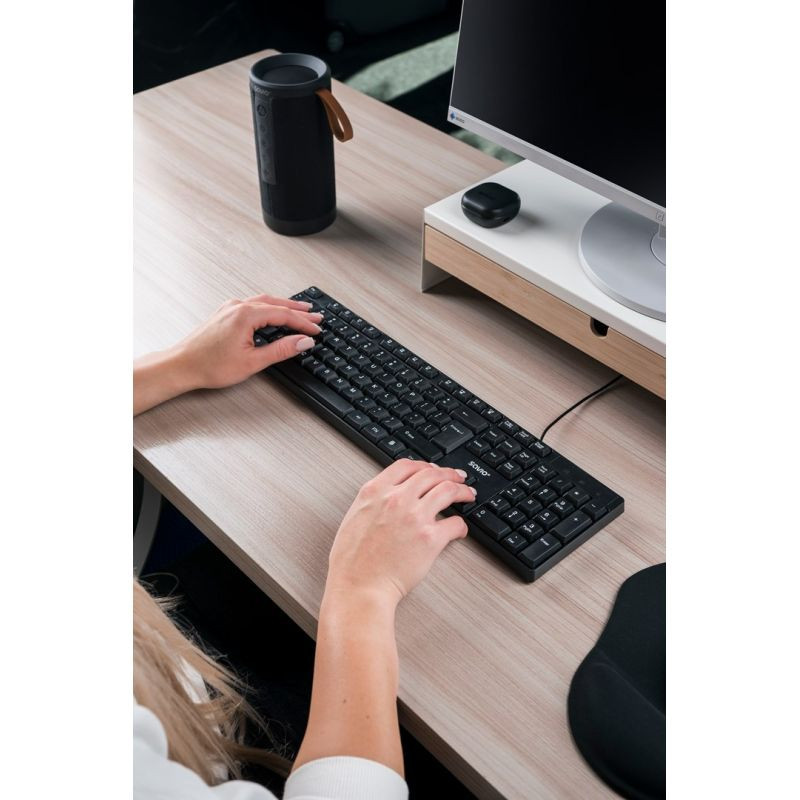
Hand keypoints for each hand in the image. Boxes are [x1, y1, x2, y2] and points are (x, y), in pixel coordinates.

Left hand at [175, 292, 321, 390]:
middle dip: (298, 310)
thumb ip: (281, 350)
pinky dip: (269, 307)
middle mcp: (238, 306)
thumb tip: (303, 342)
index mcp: (246, 315)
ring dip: (284, 306)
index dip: (303, 323)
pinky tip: (274, 312)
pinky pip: (253, 304)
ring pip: (264, 301)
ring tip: (301, 310)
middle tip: (316, 316)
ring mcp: (230, 308)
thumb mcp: (252, 361)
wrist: (181, 365)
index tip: (316, 330)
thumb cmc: (209, 365)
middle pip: (276, 304)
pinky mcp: (225, 313)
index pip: (284, 315)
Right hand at [326, 459, 476, 606]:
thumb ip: (372, 501)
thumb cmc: (352, 561)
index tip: (432, 470)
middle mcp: (396, 499)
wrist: (359, 586)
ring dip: (462, 490)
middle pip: (431, 474)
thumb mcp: (354, 517)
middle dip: (449, 474)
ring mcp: (415, 516)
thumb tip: (388, 496)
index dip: (424, 465)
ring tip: (468, 495)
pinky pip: (455, 523)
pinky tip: (460, 529)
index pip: (406, 465)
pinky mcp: (430, 538)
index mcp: (375, 491)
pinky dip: (461, 525)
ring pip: (448, 490)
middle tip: (458, 478)